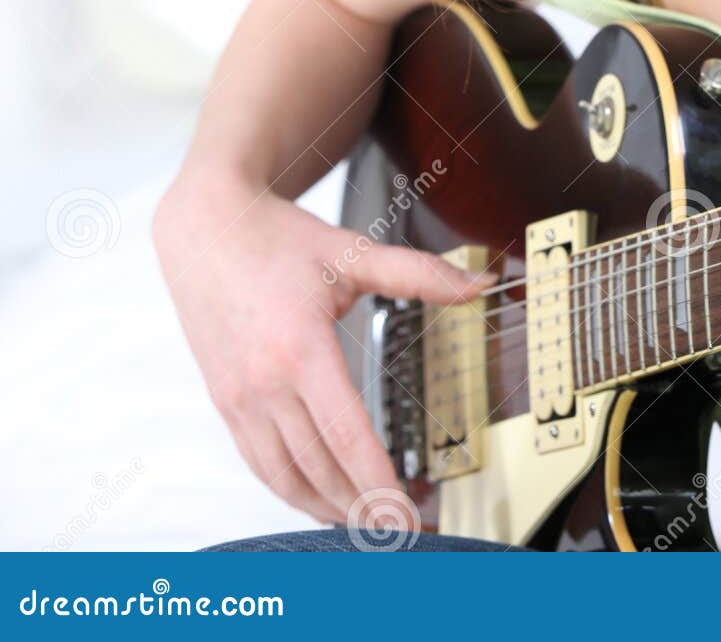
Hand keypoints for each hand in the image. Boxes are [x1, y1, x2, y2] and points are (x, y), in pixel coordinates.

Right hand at [152, 171, 496, 527]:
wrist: (206, 227)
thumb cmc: (277, 238)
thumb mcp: (352, 252)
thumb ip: (419, 273)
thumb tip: (479, 283)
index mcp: (299, 348)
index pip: (346, 435)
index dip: (378, 483)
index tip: (405, 515)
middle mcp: (263, 383)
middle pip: (319, 468)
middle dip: (364, 508)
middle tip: (404, 529)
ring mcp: (238, 398)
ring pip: (286, 478)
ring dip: (329, 509)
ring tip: (369, 524)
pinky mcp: (225, 403)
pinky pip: (260, 464)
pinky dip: (293, 491)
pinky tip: (321, 498)